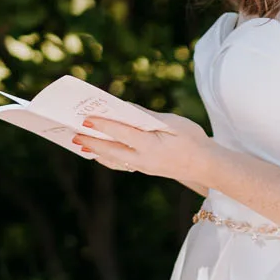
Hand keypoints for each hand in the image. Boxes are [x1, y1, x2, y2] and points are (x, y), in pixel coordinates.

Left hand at [73, 112, 214, 184]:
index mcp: (151, 146)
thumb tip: (126, 110)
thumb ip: (148, 117)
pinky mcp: (144, 169)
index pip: (121, 133)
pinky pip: (120, 164)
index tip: (86, 118)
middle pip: (110, 150)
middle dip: (91, 141)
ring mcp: (143, 167)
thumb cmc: (193, 139)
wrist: (207, 165)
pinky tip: (97, 151)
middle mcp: (143, 160)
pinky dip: (106, 157)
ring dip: (95, 150)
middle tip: (72, 133)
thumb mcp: (173, 122)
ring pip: (113, 159)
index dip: (102, 125)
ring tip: (79, 141)